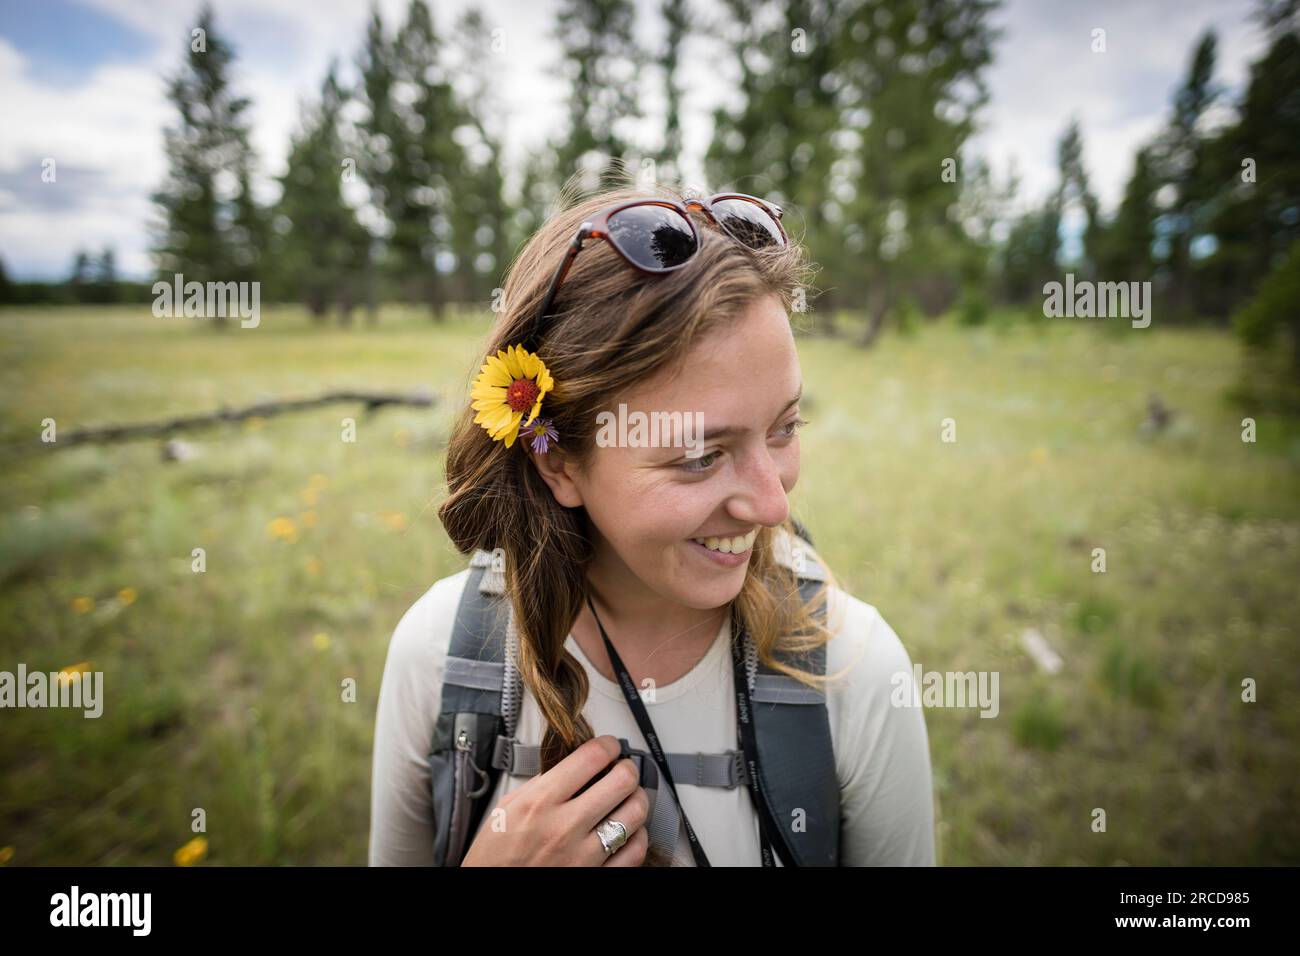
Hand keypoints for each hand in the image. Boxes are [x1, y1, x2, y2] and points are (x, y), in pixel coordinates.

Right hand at [460, 734, 650, 865]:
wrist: (490, 889)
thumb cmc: (495, 857)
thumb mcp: (506, 808)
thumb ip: (540, 784)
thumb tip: (569, 766)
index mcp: (539, 803)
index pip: (591, 758)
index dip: (608, 745)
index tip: (610, 746)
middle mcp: (564, 827)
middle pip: (622, 781)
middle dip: (627, 768)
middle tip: (623, 768)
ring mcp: (583, 855)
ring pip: (634, 813)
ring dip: (635, 799)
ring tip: (628, 797)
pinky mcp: (595, 876)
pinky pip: (634, 851)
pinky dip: (637, 836)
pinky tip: (628, 830)